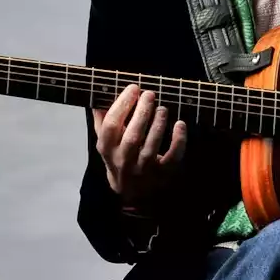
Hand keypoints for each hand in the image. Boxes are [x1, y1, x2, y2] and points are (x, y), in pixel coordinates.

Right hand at [94, 84, 187, 210]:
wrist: (131, 191)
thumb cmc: (118, 158)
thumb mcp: (106, 142)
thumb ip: (102, 121)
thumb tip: (99, 96)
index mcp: (107, 149)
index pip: (111, 125)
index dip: (122, 104)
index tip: (133, 88)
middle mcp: (123, 160)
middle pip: (132, 136)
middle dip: (142, 112)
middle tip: (150, 94)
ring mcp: (143, 169)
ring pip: (151, 147)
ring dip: (158, 125)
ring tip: (162, 108)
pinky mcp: (162, 173)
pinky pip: (172, 158)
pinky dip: (178, 141)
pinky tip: (180, 125)